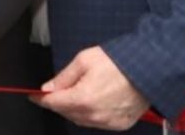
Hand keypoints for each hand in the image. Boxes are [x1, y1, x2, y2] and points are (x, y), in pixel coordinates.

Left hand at [33, 46, 148, 129]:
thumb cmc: (121, 61)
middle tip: (58, 90)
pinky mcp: (119, 124)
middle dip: (58, 102)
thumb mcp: (85, 60)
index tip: (34, 95)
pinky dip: (90, 114)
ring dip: (73, 109)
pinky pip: (96, 123)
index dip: (41, 98)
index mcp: (83, 98)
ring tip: (77, 92)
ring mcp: (108, 122)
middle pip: (65, 112)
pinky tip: (92, 101)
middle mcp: (95, 115)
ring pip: (80, 120)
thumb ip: (64, 76)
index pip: (53, 103)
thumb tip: (48, 87)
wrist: (150, 69)